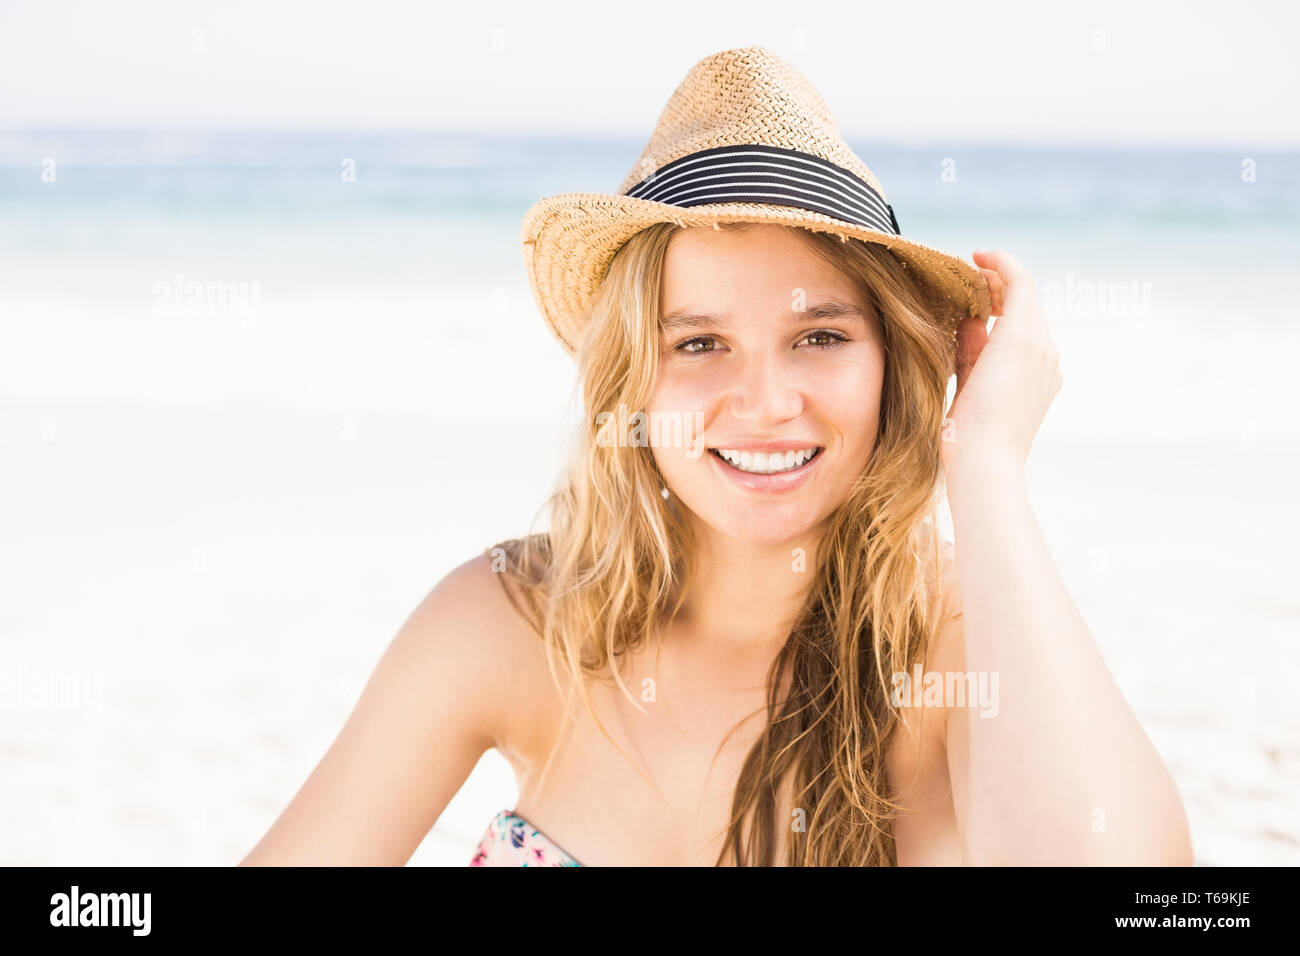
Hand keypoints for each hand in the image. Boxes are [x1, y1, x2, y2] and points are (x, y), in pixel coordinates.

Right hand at [941, 250, 1061, 473]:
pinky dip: (1016, 333)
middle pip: (1028, 298)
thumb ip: (971, 337)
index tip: (975, 257)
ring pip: (1033, 320)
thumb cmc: (966, 425)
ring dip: (1009, 309)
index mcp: (1022, 338)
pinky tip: (991, 344)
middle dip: (1001, 284)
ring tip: (978, 310)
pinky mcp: (1049, 385)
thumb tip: (974, 318)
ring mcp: (1050, 367)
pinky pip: (1036, 345)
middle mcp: (1044, 347)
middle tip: (971, 282)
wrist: (988, 465)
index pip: (1020, 281)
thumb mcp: (963, 371)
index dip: (999, 262)